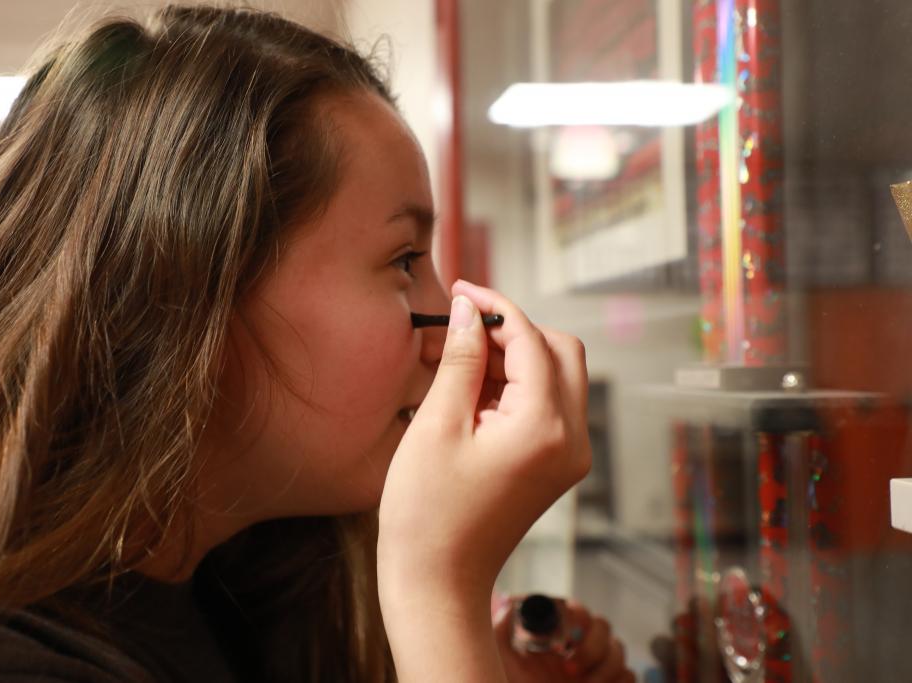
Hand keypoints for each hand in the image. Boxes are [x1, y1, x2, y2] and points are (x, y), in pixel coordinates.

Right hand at [378, 280, 591, 598]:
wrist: (439, 581)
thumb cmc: (428, 512)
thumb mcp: (437, 425)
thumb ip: (459, 359)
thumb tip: (468, 309)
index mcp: (545, 426)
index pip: (531, 339)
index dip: (495, 306)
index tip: (459, 289)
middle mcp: (572, 438)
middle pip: (560, 350)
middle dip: (513, 328)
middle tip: (462, 324)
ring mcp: (570, 454)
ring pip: (559, 374)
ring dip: (516, 355)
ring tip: (460, 360)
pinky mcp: (557, 464)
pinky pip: (550, 404)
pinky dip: (518, 384)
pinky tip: (474, 391)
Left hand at [492, 594, 635, 682]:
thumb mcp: (503, 661)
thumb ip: (502, 630)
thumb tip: (510, 604)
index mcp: (555, 635)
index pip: (578, 611)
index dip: (577, 618)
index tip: (563, 640)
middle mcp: (578, 647)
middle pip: (603, 626)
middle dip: (590, 647)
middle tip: (569, 670)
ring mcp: (596, 667)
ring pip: (618, 650)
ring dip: (604, 670)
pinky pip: (629, 675)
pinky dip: (619, 682)